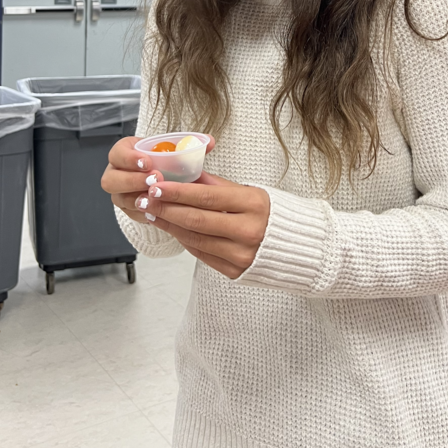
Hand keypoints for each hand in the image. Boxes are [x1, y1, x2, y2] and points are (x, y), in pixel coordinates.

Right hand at [101, 134, 215, 224]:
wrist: (164, 177)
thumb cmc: (166, 159)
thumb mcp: (174, 148)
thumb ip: (190, 143)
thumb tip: (209, 141)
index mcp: (124, 153)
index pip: (117, 153)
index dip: (129, 158)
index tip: (148, 162)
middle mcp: (116, 173)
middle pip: (110, 180)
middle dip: (131, 181)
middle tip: (155, 180)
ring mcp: (120, 193)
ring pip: (120, 199)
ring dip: (138, 198)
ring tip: (158, 196)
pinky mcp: (128, 209)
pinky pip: (131, 214)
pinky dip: (145, 212)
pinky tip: (159, 211)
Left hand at [134, 172, 269, 279]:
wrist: (301, 248)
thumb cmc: (274, 214)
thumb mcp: (252, 192)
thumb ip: (218, 186)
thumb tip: (187, 175)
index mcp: (254, 205)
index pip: (207, 197)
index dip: (178, 192)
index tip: (157, 185)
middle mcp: (248, 231)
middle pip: (196, 219)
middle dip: (167, 208)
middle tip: (146, 199)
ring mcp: (242, 254)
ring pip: (195, 238)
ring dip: (170, 225)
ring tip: (153, 213)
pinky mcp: (236, 272)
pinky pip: (202, 254)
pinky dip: (185, 240)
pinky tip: (172, 229)